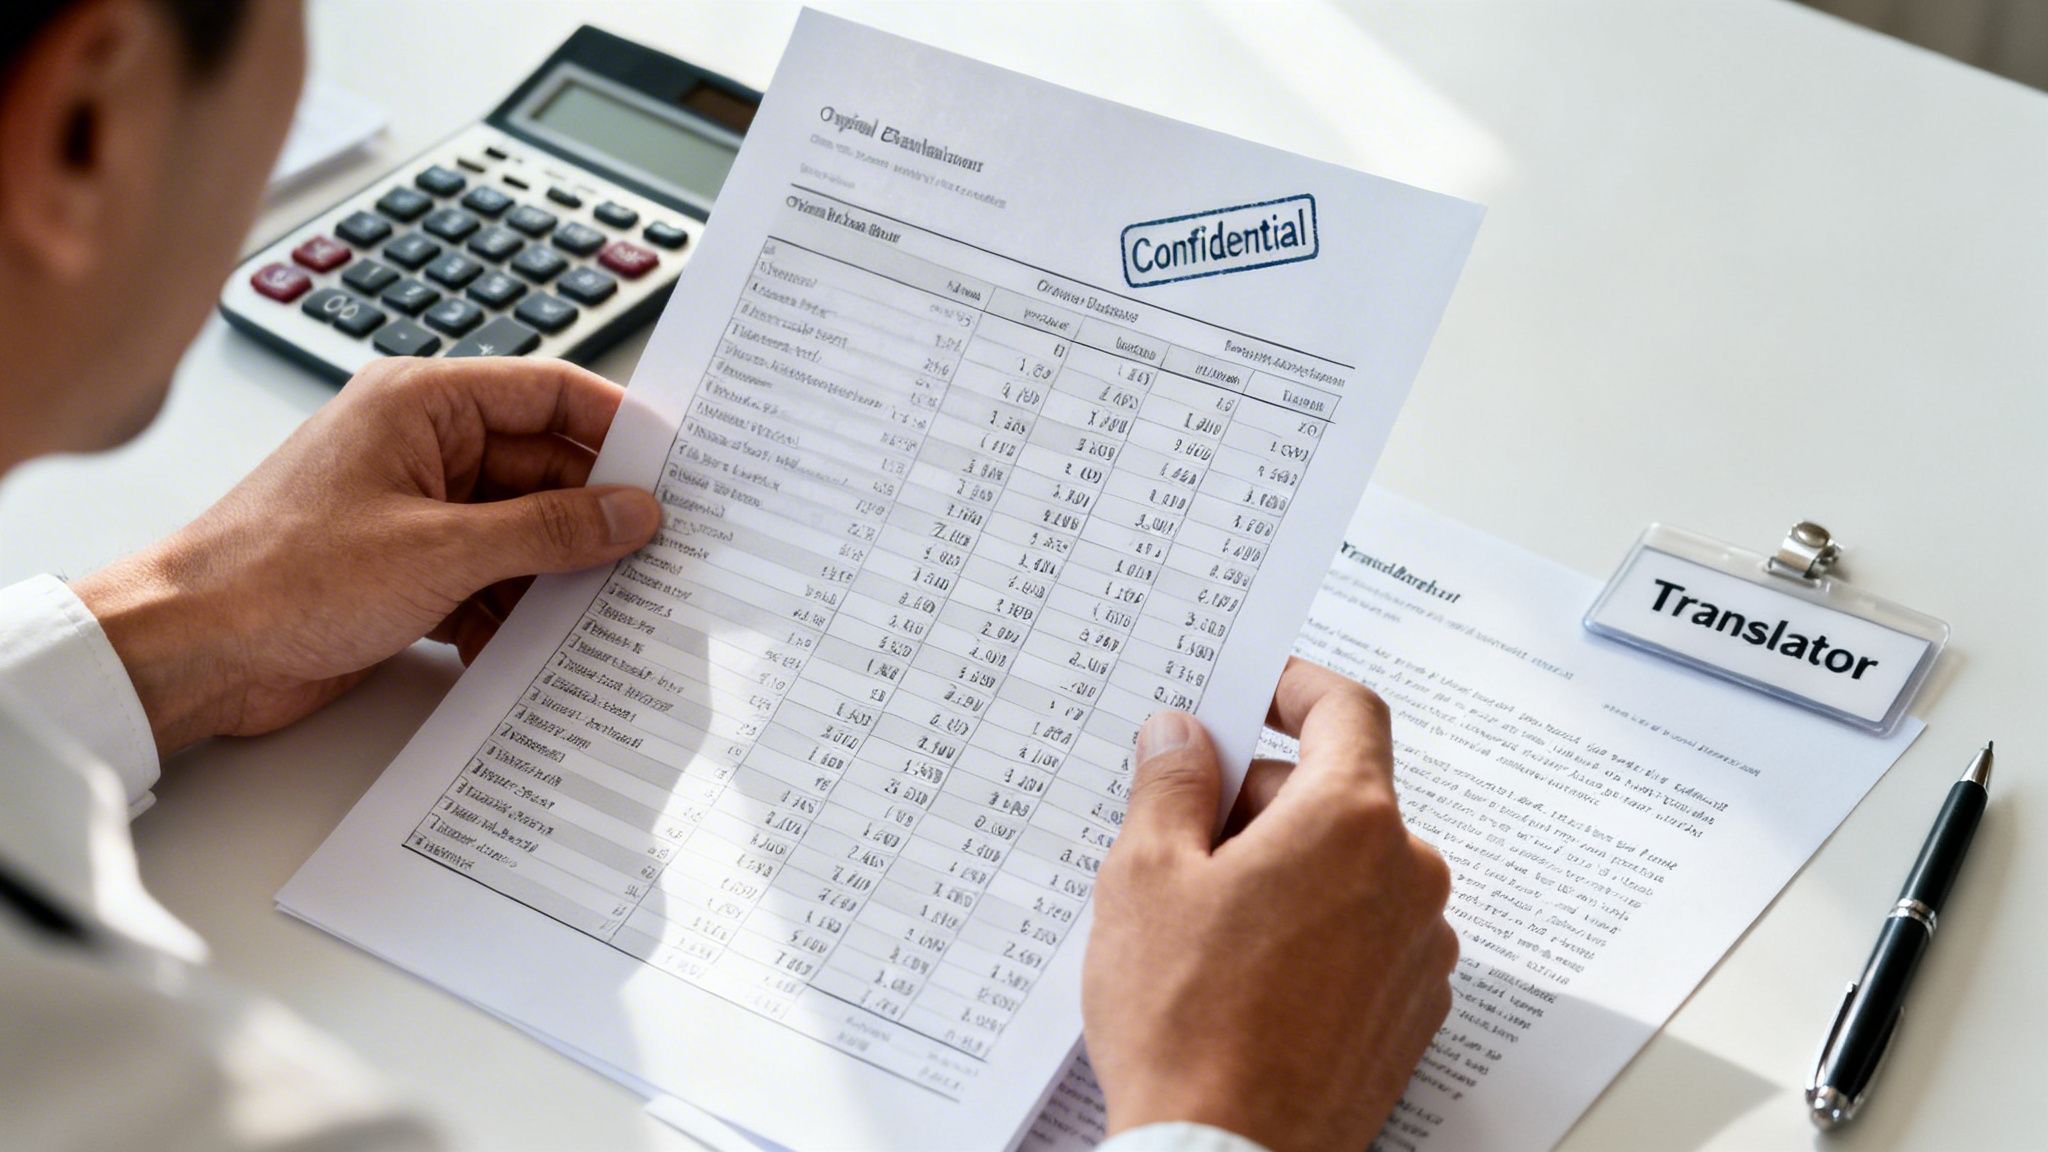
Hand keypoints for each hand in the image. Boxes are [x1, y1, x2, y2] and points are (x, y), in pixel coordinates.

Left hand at [72, 357, 661, 756]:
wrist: (187, 650)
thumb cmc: (276, 575)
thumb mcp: (439, 551)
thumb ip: (548, 530)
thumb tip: (631, 513)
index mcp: (422, 403)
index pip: (549, 392)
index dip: (618, 426)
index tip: (675, 467)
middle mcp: (422, 447)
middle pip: (544, 469)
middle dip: (595, 517)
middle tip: (657, 557)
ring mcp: (415, 511)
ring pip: (523, 532)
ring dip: (559, 574)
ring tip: (609, 611)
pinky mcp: (407, 571)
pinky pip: (491, 580)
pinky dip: (517, 613)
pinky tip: (543, 648)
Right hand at [1083, 657, 1456, 1151]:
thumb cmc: (1187, 1025)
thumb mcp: (1144, 878)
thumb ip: (1169, 785)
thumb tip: (1181, 737)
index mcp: (1351, 822)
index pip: (1347, 711)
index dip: (1295, 688)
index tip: (1256, 690)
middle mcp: (1407, 877)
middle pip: (1337, 794)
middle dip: (1259, 800)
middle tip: (1178, 836)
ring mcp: (1418, 950)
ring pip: (1349, 866)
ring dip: (1284, 867)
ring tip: (1201, 923)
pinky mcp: (1410, 1011)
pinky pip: (1363, 932)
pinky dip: (1311, 927)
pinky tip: (1242, 972)